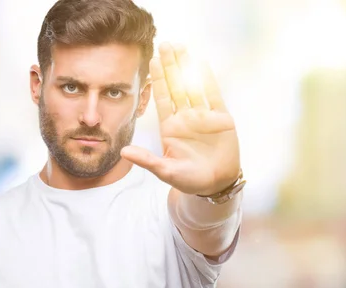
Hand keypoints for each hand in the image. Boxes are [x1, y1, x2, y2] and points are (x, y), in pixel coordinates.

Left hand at [121, 43, 240, 195]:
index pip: (163, 98)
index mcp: (171, 128)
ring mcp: (203, 117)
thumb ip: (146, 160)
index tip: (152, 60)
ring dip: (187, 68)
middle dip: (171, 66)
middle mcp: (186, 118)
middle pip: (177, 87)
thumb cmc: (189, 180)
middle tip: (166, 45)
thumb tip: (123, 151)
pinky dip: (209, 80)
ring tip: (181, 47)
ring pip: (194, 87)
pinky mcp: (221, 120)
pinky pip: (214, 96)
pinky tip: (202, 64)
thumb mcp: (165, 171)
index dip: (158, 79)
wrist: (216, 185)